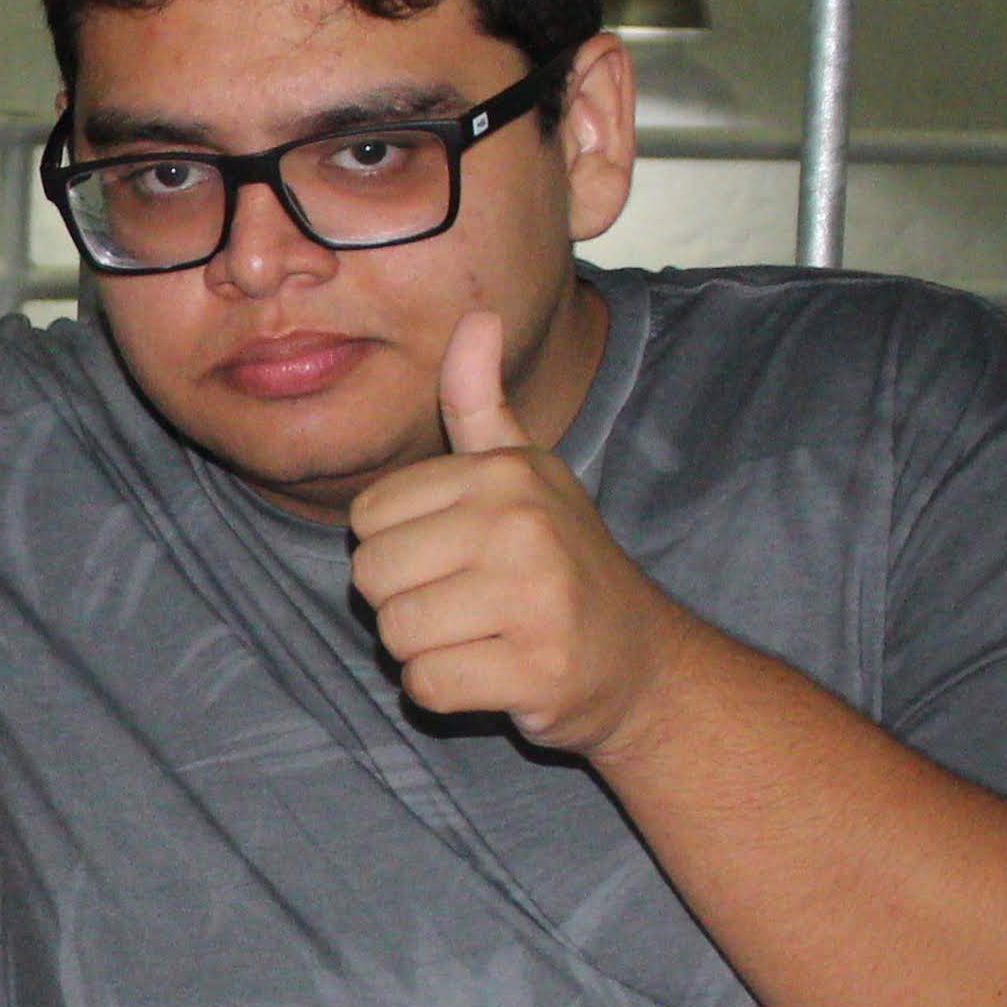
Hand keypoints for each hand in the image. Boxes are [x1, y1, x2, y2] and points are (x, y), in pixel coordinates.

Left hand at [341, 310, 701, 758]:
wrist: (639, 659)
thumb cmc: (560, 561)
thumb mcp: (524, 470)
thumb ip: (479, 402)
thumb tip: (475, 314)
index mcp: (504, 474)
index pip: (367, 518)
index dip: (398, 547)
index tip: (456, 555)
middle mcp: (521, 525)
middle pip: (371, 576)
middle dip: (404, 602)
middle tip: (468, 604)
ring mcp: (534, 599)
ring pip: (395, 635)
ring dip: (425, 650)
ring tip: (482, 635)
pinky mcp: (537, 670)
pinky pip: (426, 687)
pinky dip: (448, 692)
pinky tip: (494, 673)